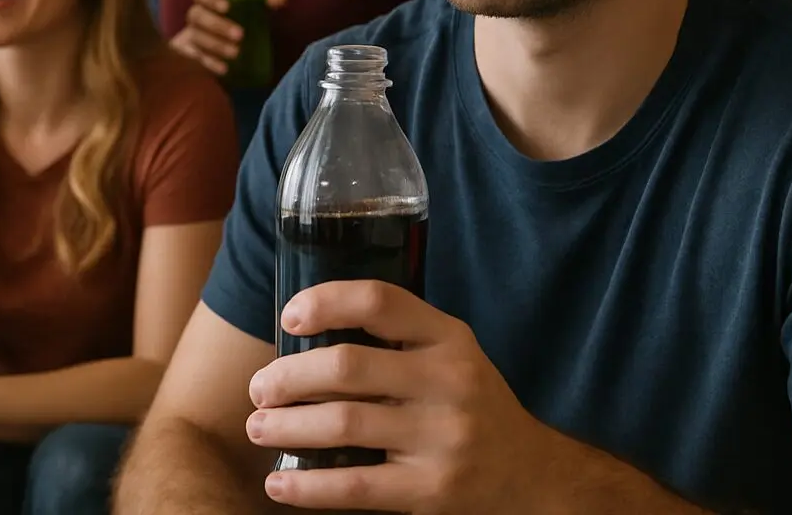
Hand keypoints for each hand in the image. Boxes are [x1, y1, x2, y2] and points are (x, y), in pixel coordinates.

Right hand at [169, 0, 286, 76]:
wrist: (224, 52)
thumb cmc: (239, 24)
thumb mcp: (254, 12)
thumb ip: (265, 3)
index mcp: (208, 2)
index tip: (227, 7)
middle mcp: (196, 17)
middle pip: (197, 15)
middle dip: (217, 25)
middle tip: (240, 35)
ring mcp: (190, 36)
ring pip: (196, 37)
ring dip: (216, 44)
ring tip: (236, 53)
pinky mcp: (188, 55)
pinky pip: (195, 57)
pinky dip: (209, 63)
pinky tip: (224, 68)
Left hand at [245, 281, 561, 513]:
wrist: (532, 476)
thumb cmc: (470, 405)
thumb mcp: (451, 355)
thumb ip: (398, 339)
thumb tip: (306, 332)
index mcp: (449, 339)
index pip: (380, 302)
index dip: (326, 301)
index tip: (289, 317)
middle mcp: (449, 382)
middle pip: (347, 366)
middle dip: (288, 377)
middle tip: (260, 389)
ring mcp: (442, 438)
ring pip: (343, 423)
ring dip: (287, 426)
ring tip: (258, 427)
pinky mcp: (431, 490)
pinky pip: (355, 485)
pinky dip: (308, 486)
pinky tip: (279, 484)